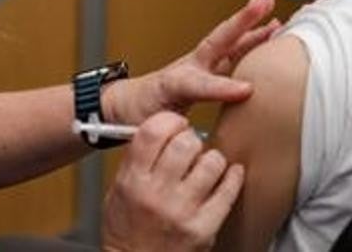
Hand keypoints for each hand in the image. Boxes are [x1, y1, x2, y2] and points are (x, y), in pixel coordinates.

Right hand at [103, 112, 244, 251]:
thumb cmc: (126, 230)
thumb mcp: (119, 190)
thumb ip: (137, 159)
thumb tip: (162, 128)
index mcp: (133, 180)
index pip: (153, 131)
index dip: (170, 121)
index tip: (176, 125)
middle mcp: (157, 194)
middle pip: (186, 143)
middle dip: (192, 139)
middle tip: (192, 146)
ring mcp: (183, 211)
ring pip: (211, 163)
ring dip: (212, 159)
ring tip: (206, 165)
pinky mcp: (204, 228)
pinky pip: (228, 192)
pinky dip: (233, 177)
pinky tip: (230, 174)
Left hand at [104, 0, 278, 123]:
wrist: (129, 104)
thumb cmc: (141, 113)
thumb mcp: (152, 123)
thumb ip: (171, 126)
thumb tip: (196, 136)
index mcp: (175, 83)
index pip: (200, 82)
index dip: (222, 86)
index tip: (247, 90)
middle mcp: (191, 68)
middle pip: (218, 41)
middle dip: (240, 22)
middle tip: (262, 2)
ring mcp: (200, 65)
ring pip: (229, 43)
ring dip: (252, 27)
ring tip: (274, 12)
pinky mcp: (208, 67)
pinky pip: (233, 51)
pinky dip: (252, 41)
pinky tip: (270, 34)